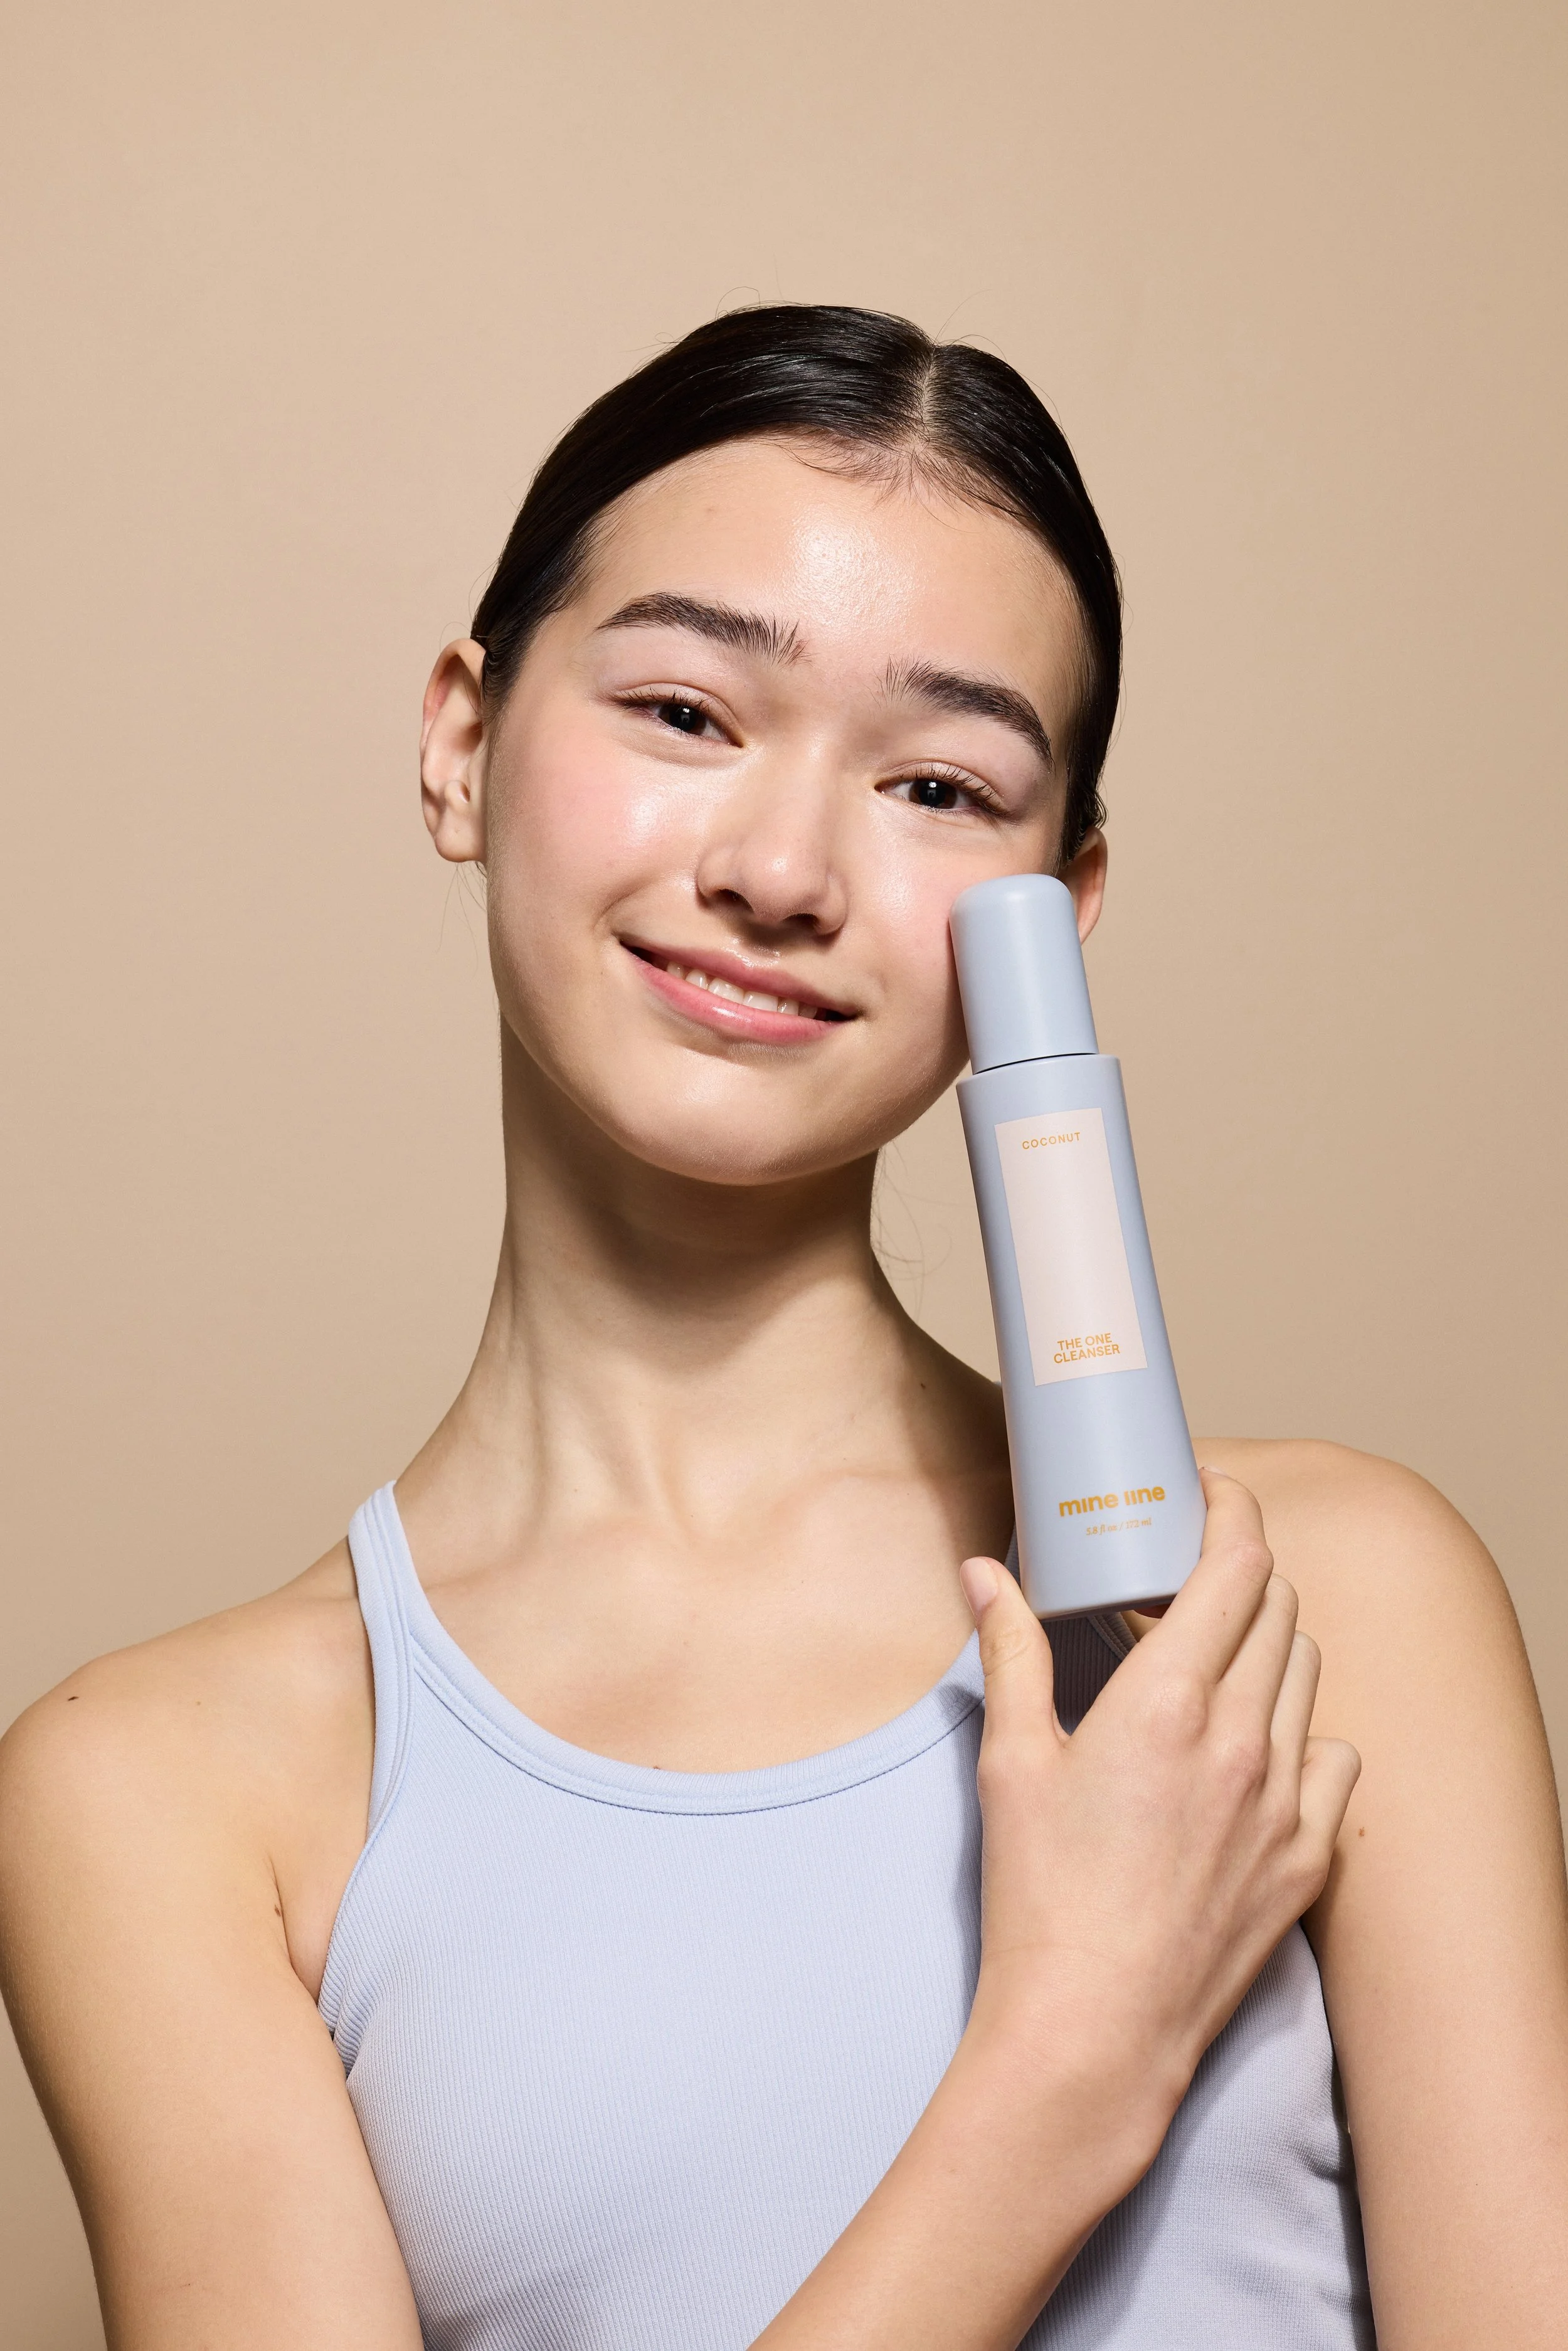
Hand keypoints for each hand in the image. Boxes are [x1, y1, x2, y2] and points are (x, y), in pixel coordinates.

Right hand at [959, 1468, 1359, 2157]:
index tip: (1212, 1495)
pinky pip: (1338, 1761)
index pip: (1237, 1566)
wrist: (1093, 2031)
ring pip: (1309, 1677)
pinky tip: (1257, 1752)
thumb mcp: (1011, 1762)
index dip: (1233, 1512)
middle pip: (1280, 1608)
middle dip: (1243, 1573)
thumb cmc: (1040, 1897)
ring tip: (1219, 1661)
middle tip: (1198, 1574)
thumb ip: (1010, 1652)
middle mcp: (1243, 1740)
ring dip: (1270, 1647)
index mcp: (1167, 1702)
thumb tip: (985, 1574)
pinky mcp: (1307, 1859)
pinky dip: (1304, 1736)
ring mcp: (1286, 1801)